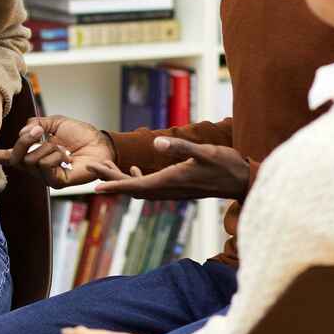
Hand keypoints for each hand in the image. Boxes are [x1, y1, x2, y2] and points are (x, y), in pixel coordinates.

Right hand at [0, 114, 115, 188]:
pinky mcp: (54, 182)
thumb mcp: (54, 123)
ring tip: (64, 148)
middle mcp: (34, 167)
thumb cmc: (80, 134)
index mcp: (31, 152)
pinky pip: (45, 166)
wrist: (101, 145)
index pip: (7, 155)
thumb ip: (36, 125)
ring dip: (49, 147)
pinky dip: (56, 155)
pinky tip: (67, 155)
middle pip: (15, 156)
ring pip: (32, 159)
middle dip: (24, 141)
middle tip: (37, 132)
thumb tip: (23, 131)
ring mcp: (44, 176)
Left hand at [93, 136, 249, 200]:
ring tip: (104, 168)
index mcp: (170, 181)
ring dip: (121, 179)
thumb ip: (180, 147)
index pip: (136, 186)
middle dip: (111, 178)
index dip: (115, 185)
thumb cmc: (225, 164)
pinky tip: (133, 170)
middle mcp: (168, 189)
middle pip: (132, 188)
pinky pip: (150, 187)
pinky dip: (136, 180)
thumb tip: (156, 143)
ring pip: (139, 188)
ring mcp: (173, 190)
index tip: (96, 185)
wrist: (242, 179)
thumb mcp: (204, 151)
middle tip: (91, 167)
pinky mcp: (177, 187)